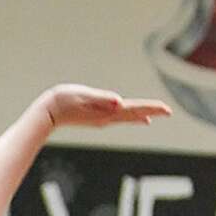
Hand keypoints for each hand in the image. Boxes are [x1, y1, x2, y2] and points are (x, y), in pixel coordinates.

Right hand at [41, 84, 170, 129]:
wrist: (47, 112)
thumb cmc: (63, 101)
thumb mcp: (84, 95)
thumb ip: (102, 99)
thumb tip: (119, 102)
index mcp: (107, 112)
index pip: (134, 109)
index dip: (151, 108)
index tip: (167, 110)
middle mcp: (106, 118)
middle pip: (133, 114)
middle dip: (151, 112)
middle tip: (168, 112)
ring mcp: (101, 119)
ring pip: (126, 117)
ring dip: (141, 115)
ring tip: (153, 116)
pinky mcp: (95, 117)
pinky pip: (118, 117)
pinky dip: (129, 116)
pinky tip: (132, 117)